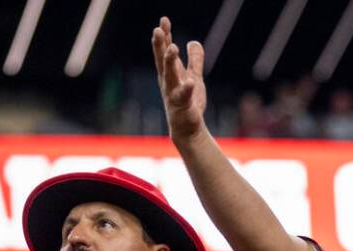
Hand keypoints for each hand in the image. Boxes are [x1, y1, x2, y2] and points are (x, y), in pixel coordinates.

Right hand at [152, 17, 207, 141]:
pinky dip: (186, 89)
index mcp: (170, 73)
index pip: (165, 51)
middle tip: (158, 30)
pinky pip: (183, 97)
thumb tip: (194, 42)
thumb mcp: (193, 77)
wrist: (188, 129)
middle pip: (162, 60)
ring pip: (170, 76)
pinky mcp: (181, 106)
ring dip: (170, 62)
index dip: (165, 36)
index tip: (163, 20)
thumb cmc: (188, 103)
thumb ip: (194, 60)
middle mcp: (168, 82)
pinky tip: (190, 82)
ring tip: (173, 48)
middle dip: (160, 45)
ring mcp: (173, 94)